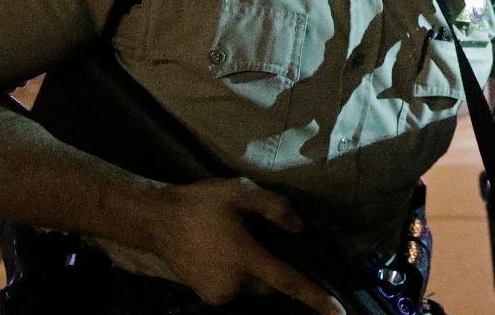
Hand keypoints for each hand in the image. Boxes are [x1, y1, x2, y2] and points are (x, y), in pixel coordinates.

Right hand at [147, 177, 343, 314]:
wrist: (155, 221)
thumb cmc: (199, 204)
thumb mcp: (240, 193)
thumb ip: (274, 208)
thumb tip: (299, 228)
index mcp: (246, 259)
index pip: (288, 282)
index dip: (316, 298)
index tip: (338, 312)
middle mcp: (234, 284)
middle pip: (272, 283)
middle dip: (275, 266)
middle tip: (262, 239)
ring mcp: (219, 295)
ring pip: (255, 287)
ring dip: (257, 271)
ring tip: (238, 241)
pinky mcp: (209, 296)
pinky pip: (237, 288)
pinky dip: (241, 275)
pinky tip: (227, 251)